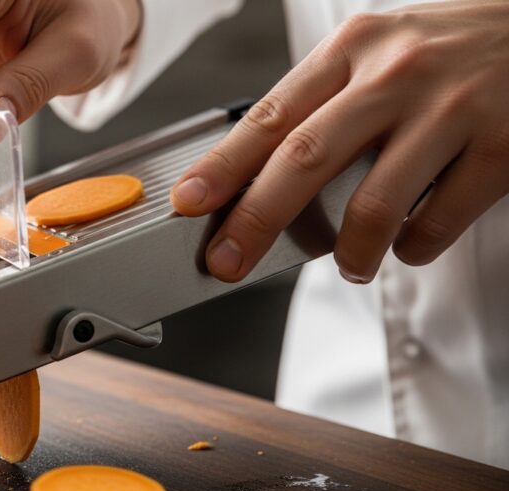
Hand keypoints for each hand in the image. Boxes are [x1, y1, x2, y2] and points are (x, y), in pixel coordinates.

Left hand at [170, 0, 508, 283]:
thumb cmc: (446, 50)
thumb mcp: (377, 52)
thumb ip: (324, 104)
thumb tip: (256, 178)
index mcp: (353, 49)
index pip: (271, 115)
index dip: (223, 165)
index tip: (188, 202)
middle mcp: (397, 74)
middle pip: (305, 159)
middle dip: (256, 220)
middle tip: (227, 262)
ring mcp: (451, 110)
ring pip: (374, 203)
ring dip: (349, 252)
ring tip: (350, 265)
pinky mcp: (502, 147)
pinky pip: (436, 222)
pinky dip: (412, 248)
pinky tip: (408, 244)